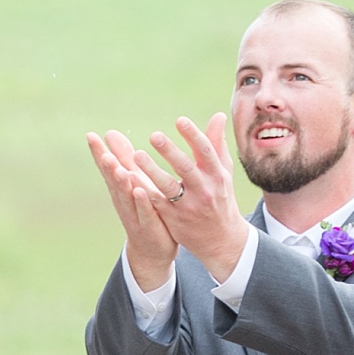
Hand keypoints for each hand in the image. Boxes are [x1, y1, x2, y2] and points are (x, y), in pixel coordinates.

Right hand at [86, 129, 177, 290]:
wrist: (151, 250)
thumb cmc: (143, 209)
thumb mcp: (134, 181)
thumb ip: (125, 158)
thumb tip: (110, 133)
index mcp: (119, 188)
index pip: (107, 168)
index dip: (98, 153)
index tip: (91, 136)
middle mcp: (122, 201)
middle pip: (113, 182)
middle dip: (107, 167)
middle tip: (102, 151)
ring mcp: (134, 215)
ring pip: (126, 197)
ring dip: (121, 183)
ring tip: (116, 167)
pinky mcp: (148, 227)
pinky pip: (145, 213)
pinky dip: (141, 202)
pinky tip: (139, 191)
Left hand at [134, 114, 250, 282]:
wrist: (221, 239)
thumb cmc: (220, 197)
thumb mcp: (222, 172)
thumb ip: (217, 144)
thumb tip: (218, 115)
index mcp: (216, 175)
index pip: (205, 152)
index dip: (193, 135)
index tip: (180, 120)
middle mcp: (204, 189)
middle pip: (186, 168)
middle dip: (170, 152)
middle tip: (153, 136)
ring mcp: (189, 205)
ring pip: (169, 187)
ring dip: (152, 171)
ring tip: (136, 155)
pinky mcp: (175, 219)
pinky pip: (158, 203)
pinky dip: (145, 192)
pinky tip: (130, 179)